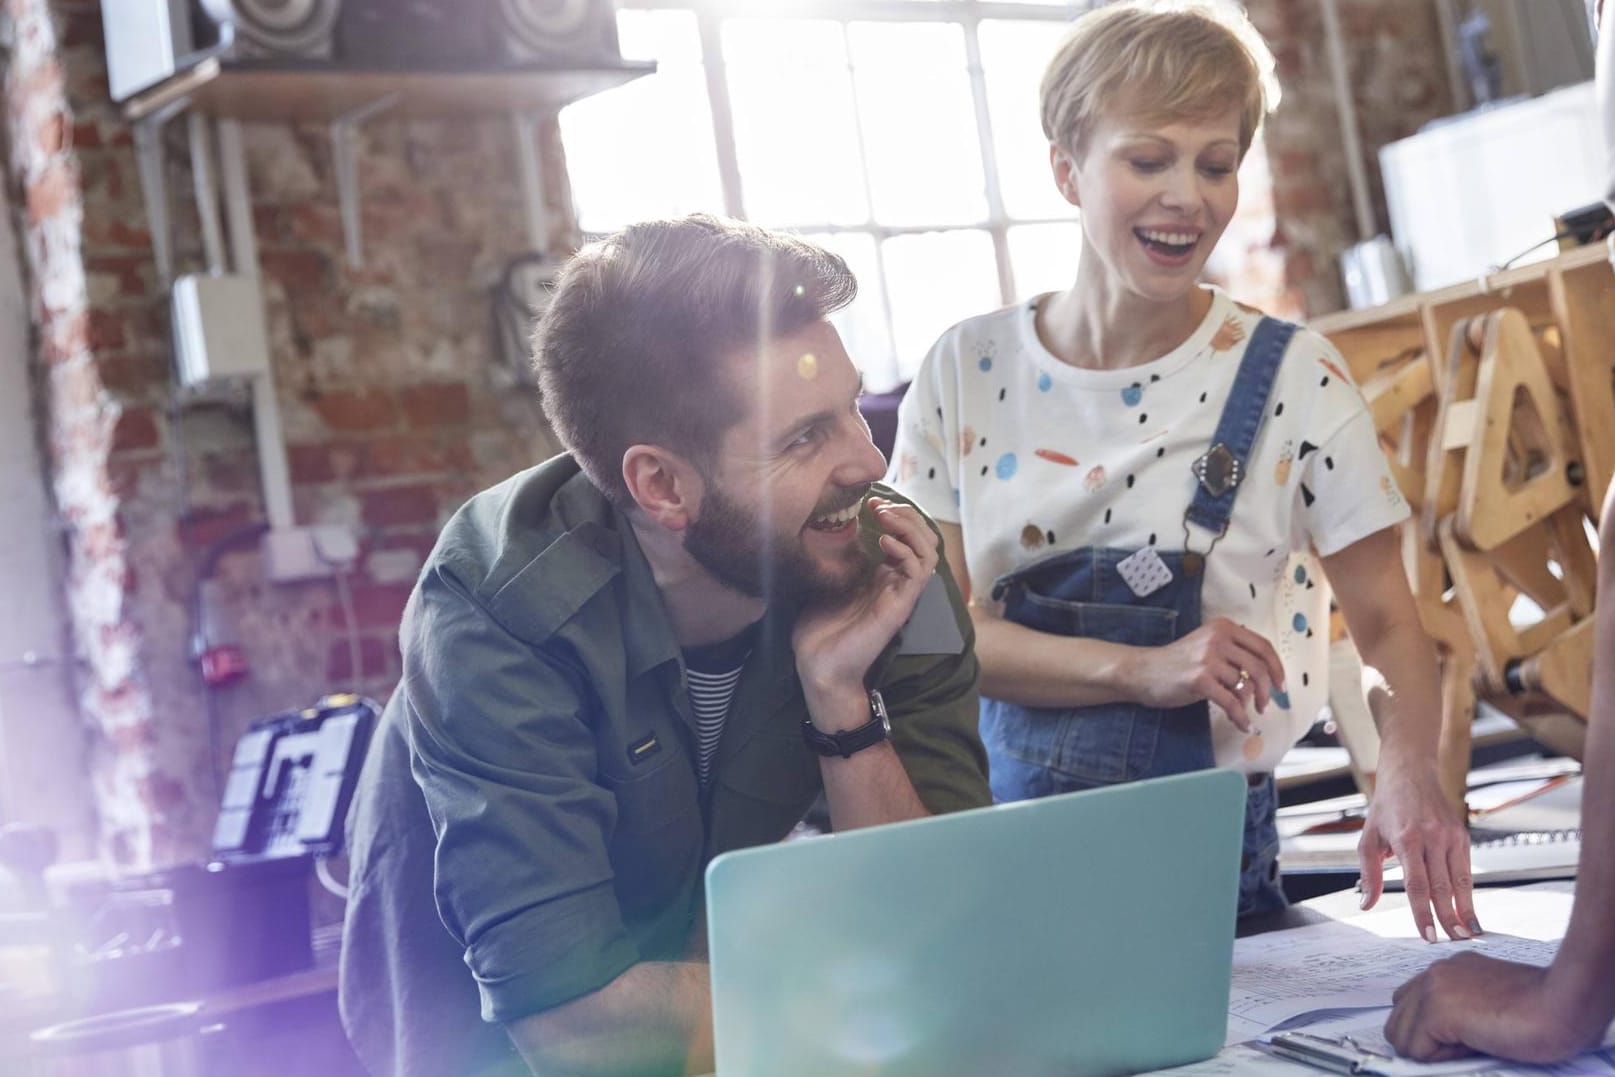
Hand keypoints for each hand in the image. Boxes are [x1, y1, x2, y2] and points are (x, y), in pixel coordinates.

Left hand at [792, 497, 938, 708]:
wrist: (818, 665)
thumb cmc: (819, 628)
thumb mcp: (822, 581)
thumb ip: (831, 558)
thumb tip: (822, 526)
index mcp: (882, 575)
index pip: (907, 537)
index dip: (896, 514)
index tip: (871, 501)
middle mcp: (896, 582)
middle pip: (923, 538)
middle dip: (906, 515)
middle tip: (880, 506)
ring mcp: (900, 594)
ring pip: (928, 551)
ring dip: (910, 527)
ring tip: (885, 518)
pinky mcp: (900, 606)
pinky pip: (918, 572)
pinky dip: (906, 551)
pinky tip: (883, 543)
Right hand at [1129, 618, 1283, 730]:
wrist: (1142, 670)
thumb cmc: (1176, 663)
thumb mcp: (1207, 647)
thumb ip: (1233, 653)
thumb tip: (1265, 677)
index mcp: (1223, 628)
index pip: (1263, 646)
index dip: (1277, 668)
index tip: (1281, 685)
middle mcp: (1217, 639)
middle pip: (1259, 667)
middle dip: (1267, 691)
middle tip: (1264, 705)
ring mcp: (1208, 658)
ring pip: (1245, 685)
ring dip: (1248, 705)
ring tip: (1244, 714)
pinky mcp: (1199, 679)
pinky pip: (1230, 702)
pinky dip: (1240, 717)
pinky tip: (1241, 724)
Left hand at [1357, 764, 1476, 940]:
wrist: (1410, 774)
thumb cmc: (1386, 808)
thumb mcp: (1368, 838)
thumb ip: (1369, 873)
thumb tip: (1366, 904)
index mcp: (1406, 839)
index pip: (1416, 885)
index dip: (1422, 912)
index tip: (1428, 935)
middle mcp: (1431, 837)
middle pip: (1441, 886)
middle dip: (1447, 917)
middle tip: (1453, 942)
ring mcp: (1450, 836)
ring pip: (1459, 880)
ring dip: (1464, 909)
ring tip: (1467, 934)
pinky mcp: (1462, 836)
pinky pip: (1466, 870)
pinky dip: (1468, 893)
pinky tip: (1469, 911)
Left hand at [1386, 952, 1600, 1062]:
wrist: (1560, 1004)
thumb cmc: (1539, 1008)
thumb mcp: (1486, 1003)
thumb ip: (1457, 1011)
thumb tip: (1436, 1038)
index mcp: (1448, 969)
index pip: (1410, 1003)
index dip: (1430, 1030)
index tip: (1459, 1038)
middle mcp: (1435, 972)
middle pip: (1397, 1018)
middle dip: (1423, 1041)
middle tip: (1466, 1044)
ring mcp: (1431, 988)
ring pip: (1399, 1035)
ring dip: (1430, 1050)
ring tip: (1471, 1043)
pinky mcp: (1435, 1010)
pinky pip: (1414, 1049)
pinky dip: (1439, 1058)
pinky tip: (1472, 1044)